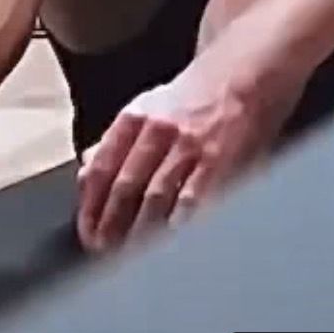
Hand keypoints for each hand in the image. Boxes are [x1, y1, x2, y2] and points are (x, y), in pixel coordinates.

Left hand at [76, 57, 278, 252]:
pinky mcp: (220, 160)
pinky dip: (179, 227)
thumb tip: (87, 169)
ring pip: (155, 199)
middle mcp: (157, 129)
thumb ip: (119, 138)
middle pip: (125, 188)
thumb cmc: (199, 93)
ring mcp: (189, 146)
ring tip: (131, 261)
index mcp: (136, 116)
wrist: (246, 71)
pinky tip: (170, 246)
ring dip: (140, 234)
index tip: (87, 232)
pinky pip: (194, 201)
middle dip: (111, 226)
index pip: (103, 167)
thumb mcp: (151, 104)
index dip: (91, 205)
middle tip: (103, 255)